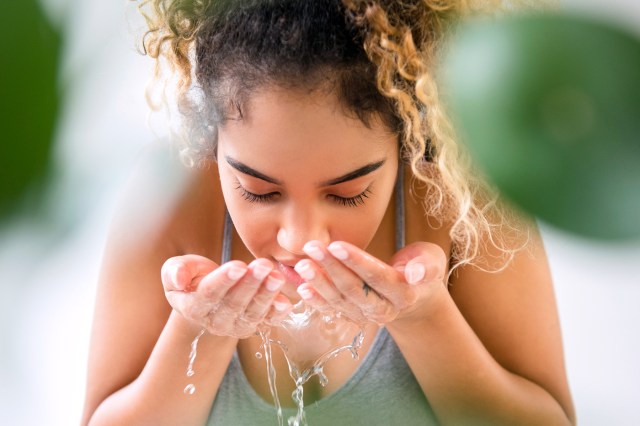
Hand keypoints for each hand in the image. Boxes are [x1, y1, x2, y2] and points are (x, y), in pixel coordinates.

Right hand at [161, 255, 291, 337]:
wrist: (208, 293)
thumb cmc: (192, 276)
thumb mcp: (176, 269)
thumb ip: (174, 272)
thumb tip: (178, 278)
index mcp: (193, 307)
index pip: (209, 294)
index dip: (224, 280)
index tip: (239, 265)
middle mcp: (215, 321)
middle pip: (234, 304)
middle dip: (250, 284)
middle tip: (264, 265)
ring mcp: (237, 325)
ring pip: (253, 312)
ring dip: (266, 294)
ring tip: (276, 276)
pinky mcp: (256, 324)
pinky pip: (268, 321)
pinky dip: (277, 313)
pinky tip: (285, 301)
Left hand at [293, 241, 446, 325]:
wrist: (417, 295)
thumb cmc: (423, 267)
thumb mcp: (433, 261)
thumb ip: (427, 266)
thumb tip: (416, 274)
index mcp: (404, 294)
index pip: (377, 277)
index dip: (356, 262)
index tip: (336, 245)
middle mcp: (384, 309)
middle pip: (353, 289)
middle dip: (330, 268)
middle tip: (312, 248)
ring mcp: (366, 315)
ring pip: (339, 300)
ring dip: (318, 282)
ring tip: (302, 265)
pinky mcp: (353, 315)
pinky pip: (332, 309)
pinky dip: (316, 300)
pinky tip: (301, 287)